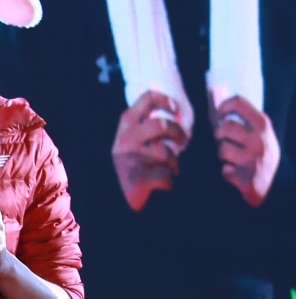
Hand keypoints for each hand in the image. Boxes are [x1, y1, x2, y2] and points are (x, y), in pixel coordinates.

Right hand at [113, 89, 186, 211]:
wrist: (115, 201)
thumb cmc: (134, 166)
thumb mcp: (134, 140)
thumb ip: (148, 124)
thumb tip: (174, 111)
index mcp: (126, 124)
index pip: (148, 98)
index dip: (167, 101)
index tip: (175, 111)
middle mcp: (126, 139)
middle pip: (161, 125)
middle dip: (179, 134)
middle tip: (183, 141)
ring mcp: (130, 159)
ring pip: (165, 152)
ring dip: (173, 162)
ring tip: (171, 169)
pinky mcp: (138, 180)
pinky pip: (167, 177)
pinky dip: (169, 182)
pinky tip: (163, 185)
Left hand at [216, 95, 279, 207]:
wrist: (274, 181)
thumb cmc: (260, 151)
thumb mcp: (257, 130)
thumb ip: (238, 113)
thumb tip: (214, 89)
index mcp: (263, 124)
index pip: (238, 102)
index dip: (223, 106)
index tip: (221, 113)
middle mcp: (260, 140)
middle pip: (225, 128)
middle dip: (220, 135)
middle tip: (226, 140)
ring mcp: (254, 160)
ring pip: (222, 149)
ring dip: (223, 155)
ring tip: (234, 158)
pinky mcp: (246, 178)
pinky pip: (225, 170)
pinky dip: (228, 172)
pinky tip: (238, 172)